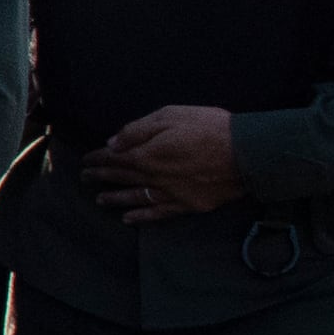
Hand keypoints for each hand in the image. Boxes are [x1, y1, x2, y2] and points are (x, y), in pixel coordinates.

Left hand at [81, 105, 245, 222]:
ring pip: (135, 198)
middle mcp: (153, 177)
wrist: (249, 153)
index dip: (98, 159)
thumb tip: (112, 143)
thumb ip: (138, 130)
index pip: (114, 158)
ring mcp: (170, 194)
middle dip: (100, 177)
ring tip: (100, 199)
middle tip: (85, 178)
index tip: (86, 160)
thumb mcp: (171, 116)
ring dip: (115, 198)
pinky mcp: (188, 205)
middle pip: (121, 178)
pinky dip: (141, 217)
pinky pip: (158, 214)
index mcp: (146, 154)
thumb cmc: (210, 128)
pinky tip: (128, 218)